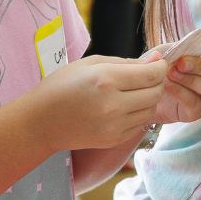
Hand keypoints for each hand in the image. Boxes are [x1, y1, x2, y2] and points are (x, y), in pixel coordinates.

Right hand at [36, 55, 165, 149]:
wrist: (41, 122)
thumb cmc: (61, 87)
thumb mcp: (90, 63)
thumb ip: (125, 62)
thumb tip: (154, 60)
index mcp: (106, 80)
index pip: (151, 74)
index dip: (160, 67)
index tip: (157, 63)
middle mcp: (113, 105)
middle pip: (155, 93)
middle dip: (157, 82)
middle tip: (147, 76)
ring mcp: (115, 126)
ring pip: (151, 110)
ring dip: (149, 99)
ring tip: (134, 91)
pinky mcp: (114, 139)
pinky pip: (140, 124)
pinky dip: (139, 113)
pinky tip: (124, 106)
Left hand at [141, 43, 200, 124]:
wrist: (149, 91)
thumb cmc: (164, 68)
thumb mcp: (169, 53)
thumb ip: (176, 50)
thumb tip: (174, 51)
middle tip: (181, 63)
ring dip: (192, 80)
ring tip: (171, 74)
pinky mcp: (197, 111)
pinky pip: (195, 102)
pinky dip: (181, 92)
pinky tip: (168, 86)